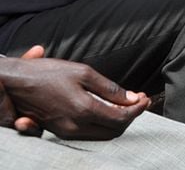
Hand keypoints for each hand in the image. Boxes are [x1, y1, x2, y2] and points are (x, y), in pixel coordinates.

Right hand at [0, 46, 149, 139]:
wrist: (17, 83)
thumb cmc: (49, 74)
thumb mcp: (83, 73)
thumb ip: (109, 88)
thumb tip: (131, 98)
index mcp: (84, 109)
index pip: (121, 118)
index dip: (138, 109)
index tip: (145, 98)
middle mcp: (75, 126)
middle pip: (114, 130)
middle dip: (131, 116)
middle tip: (139, 100)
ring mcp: (66, 131)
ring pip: (102, 134)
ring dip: (118, 120)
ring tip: (127, 103)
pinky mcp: (59, 131)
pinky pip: (89, 133)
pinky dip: (103, 123)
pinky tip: (108, 109)